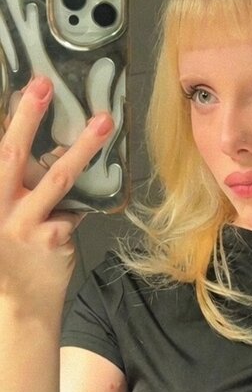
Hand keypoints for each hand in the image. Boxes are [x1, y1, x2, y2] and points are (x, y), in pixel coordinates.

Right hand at [0, 76, 113, 312]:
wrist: (20, 306)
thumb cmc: (11, 255)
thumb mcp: (3, 215)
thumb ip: (15, 185)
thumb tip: (45, 146)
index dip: (10, 118)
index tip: (22, 86)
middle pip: (10, 154)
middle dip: (27, 116)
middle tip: (43, 85)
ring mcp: (22, 223)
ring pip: (57, 178)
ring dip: (82, 147)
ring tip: (102, 122)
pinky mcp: (50, 238)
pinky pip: (76, 208)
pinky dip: (84, 201)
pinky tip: (95, 193)